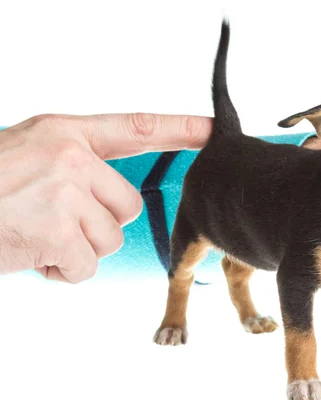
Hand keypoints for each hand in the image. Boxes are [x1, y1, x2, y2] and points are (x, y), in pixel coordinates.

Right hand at [0, 113, 212, 281]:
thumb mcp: (27, 155)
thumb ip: (73, 166)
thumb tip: (109, 197)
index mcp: (65, 134)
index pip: (136, 127)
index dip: (180, 128)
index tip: (213, 131)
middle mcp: (70, 157)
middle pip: (128, 205)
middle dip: (99, 224)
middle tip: (56, 221)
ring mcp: (65, 191)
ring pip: (110, 239)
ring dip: (78, 249)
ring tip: (37, 236)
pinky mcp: (59, 230)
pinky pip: (87, 265)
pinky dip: (62, 272)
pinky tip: (32, 255)